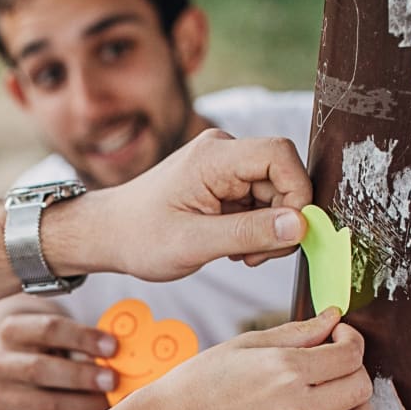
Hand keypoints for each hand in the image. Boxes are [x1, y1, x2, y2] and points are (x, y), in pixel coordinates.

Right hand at [0, 308, 116, 409]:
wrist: (13, 368)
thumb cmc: (48, 350)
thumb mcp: (61, 338)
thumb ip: (86, 346)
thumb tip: (125, 360)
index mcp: (12, 330)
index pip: (48, 329)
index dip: (83, 338)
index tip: (113, 347)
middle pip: (39, 369)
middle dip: (81, 377)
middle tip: (113, 382)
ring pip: (43, 405)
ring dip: (82, 408)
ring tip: (107, 406)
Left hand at [67, 129, 310, 282]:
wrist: (109, 235)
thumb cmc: (139, 238)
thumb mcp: (194, 243)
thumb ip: (249, 233)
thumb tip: (301, 225)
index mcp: (214, 157)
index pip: (280, 155)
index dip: (297, 190)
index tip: (292, 231)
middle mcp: (222, 153)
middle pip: (281, 177)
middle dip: (280, 220)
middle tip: (255, 257)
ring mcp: (223, 167)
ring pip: (273, 193)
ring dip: (267, 230)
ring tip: (238, 255)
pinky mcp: (223, 183)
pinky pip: (258, 202)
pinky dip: (254, 229)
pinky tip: (231, 247)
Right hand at [143, 308, 373, 409]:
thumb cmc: (200, 383)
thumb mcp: (246, 345)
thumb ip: (297, 333)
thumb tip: (333, 319)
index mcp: (286, 371)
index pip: (351, 355)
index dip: (351, 340)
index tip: (339, 339)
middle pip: (361, 390)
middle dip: (354, 372)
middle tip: (335, 369)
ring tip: (334, 405)